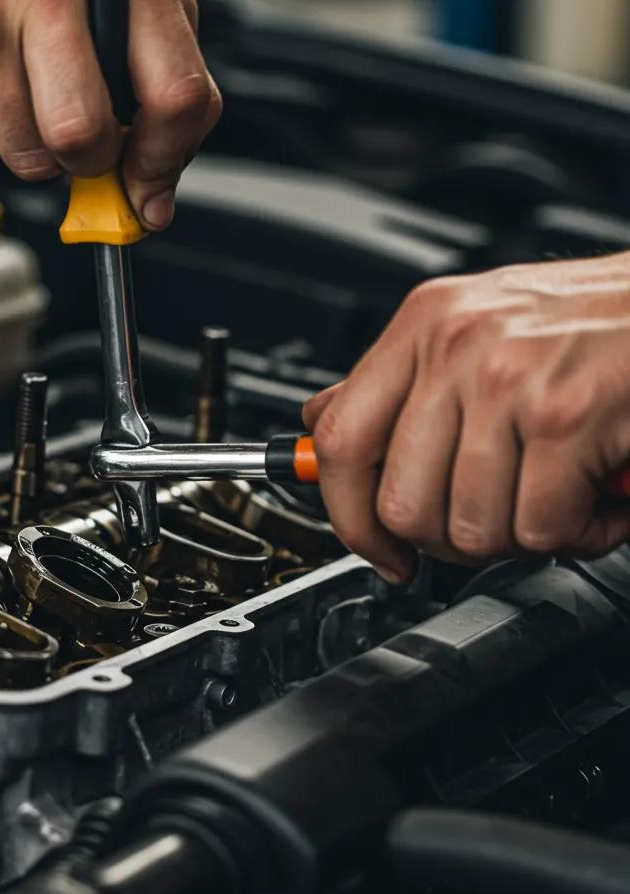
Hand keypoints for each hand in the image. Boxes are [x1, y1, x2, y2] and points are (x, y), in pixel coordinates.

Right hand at [0, 0, 221, 230]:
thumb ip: (164, 77)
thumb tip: (155, 186)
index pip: (171, 95)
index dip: (164, 158)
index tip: (152, 183)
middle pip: (81, 137)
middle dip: (91, 158)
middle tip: (89, 136)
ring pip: (26, 155)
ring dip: (41, 148)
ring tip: (37, 91)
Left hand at [302, 253, 629, 583]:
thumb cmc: (587, 326)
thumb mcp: (474, 330)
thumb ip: (397, 385)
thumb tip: (320, 426)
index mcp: (422, 326)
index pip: (339, 442)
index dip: (349, 517)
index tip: (378, 548)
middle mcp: (456, 347)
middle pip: (401, 505)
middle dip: (446, 542)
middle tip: (485, 528)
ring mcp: (508, 381)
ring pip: (470, 528)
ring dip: (518, 539)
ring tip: (551, 501)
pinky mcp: (567, 418)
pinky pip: (537, 529)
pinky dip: (574, 534)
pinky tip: (591, 501)